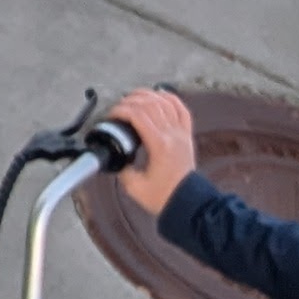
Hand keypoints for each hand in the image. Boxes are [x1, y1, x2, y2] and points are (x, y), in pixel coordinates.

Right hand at [104, 86, 197, 216]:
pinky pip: (182, 109)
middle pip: (150, 104)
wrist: (187, 203)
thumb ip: (122, 168)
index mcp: (160, 145)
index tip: (111, 115)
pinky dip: (171, 98)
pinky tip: (161, 95)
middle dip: (130, 100)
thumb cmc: (165, 197)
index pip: (137, 115)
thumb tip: (118, 157)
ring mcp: (182, 134)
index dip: (120, 110)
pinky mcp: (187, 136)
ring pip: (166, 102)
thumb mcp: (134, 186)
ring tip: (134, 97)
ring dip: (148, 95)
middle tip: (119, 107)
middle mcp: (172, 135)